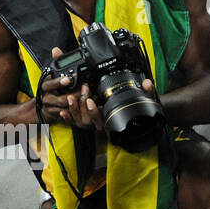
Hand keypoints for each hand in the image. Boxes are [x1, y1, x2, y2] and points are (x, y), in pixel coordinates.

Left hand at [38, 46, 155, 130]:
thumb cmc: (133, 107)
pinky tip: (61, 112)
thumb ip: (146, 91)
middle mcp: (101, 124)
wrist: (132, 118)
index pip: (101, 119)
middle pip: (88, 120)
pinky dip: (68, 119)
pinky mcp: (85, 123)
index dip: (94, 112)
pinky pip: (74, 124)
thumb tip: (148, 84)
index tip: (91, 101)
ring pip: (80, 122)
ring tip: (70, 98)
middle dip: (83, 106)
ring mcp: (92, 125)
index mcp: (111, 119)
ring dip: (74, 110)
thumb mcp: (141, 98)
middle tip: (81, 91)